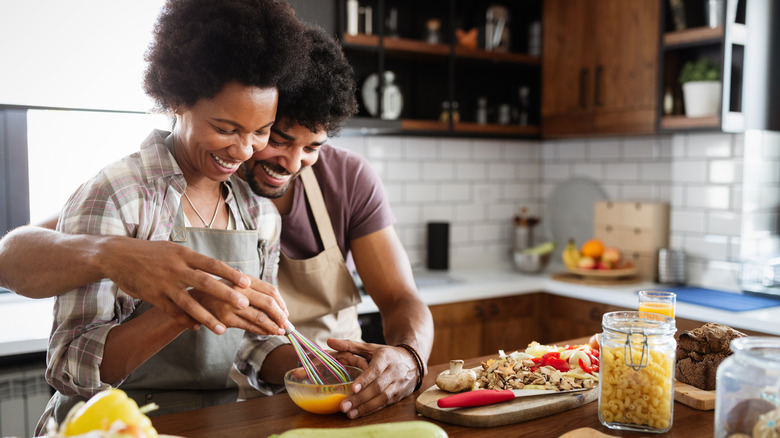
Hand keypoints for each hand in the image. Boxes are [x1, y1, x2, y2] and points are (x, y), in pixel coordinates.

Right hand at [99, 236, 256, 332]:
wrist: (117, 255)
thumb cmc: (150, 252)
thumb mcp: (173, 249)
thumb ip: (193, 260)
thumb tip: (217, 269)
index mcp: (184, 254)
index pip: (213, 264)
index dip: (231, 274)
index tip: (247, 282)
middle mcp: (176, 268)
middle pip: (205, 283)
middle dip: (226, 294)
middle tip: (245, 304)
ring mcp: (164, 284)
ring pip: (189, 303)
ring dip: (207, 317)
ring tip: (221, 329)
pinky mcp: (152, 296)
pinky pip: (172, 312)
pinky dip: (185, 321)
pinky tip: (196, 328)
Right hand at [189, 277, 288, 334]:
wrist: (192, 300)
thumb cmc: (217, 293)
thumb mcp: (235, 285)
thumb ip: (253, 290)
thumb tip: (278, 304)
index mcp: (243, 280)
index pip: (270, 290)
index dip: (281, 302)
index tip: (286, 311)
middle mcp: (239, 291)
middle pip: (268, 302)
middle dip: (281, 315)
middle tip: (287, 323)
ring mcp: (232, 305)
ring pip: (260, 317)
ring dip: (274, 326)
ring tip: (281, 331)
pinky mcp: (226, 319)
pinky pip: (249, 327)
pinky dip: (262, 331)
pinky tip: (269, 333)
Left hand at [327, 339, 417, 418]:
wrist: (413, 362)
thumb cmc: (387, 355)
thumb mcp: (370, 347)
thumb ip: (350, 345)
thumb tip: (329, 341)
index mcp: (385, 358)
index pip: (375, 370)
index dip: (365, 380)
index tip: (353, 388)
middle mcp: (393, 372)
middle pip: (377, 387)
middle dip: (360, 398)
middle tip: (344, 406)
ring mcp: (397, 385)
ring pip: (382, 398)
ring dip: (365, 407)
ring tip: (350, 413)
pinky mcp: (398, 395)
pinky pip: (385, 404)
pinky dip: (371, 410)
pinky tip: (359, 413)